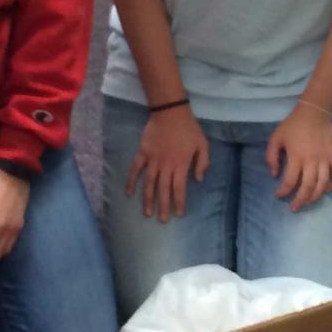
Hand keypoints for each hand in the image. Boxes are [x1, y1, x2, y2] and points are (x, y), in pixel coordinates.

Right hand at [127, 105, 209, 221]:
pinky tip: (129, 193)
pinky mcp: (143, 153)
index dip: (179, 202)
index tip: (178, 214)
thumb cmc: (189, 128)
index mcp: (181, 164)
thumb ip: (202, 162)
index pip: (179, 188)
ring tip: (147, 213)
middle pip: (163, 189)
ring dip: (148, 199)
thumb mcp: (203, 144)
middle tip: (162, 220)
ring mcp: (152, 160)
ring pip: (149, 183)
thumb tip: (198, 180)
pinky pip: (135, 169)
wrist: (170, 112)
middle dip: (163, 206)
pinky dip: (131, 181)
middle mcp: (166, 165)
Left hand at [266, 103, 331, 212]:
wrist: (314, 113)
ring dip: (315, 196)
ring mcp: (325, 159)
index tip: (278, 195)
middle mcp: (312, 161)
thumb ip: (271, 157)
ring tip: (308, 202)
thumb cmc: (293, 126)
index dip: (283, 191)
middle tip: (293, 208)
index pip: (290, 181)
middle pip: (307, 187)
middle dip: (300, 200)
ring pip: (322, 184)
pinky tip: (328, 190)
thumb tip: (274, 174)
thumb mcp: (276, 138)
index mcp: (296, 157)